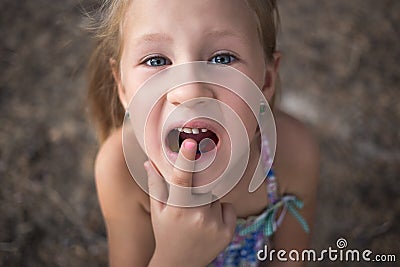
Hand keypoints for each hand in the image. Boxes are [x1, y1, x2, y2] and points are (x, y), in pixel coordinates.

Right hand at [145, 139, 236, 265]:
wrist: (179, 264)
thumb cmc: (165, 233)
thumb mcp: (157, 210)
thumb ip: (156, 184)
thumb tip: (150, 161)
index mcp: (177, 209)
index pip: (182, 180)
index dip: (186, 160)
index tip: (190, 143)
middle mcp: (198, 216)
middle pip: (205, 185)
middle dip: (199, 188)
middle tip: (189, 203)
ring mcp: (215, 225)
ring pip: (216, 196)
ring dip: (209, 201)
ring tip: (196, 217)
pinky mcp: (228, 232)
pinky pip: (228, 207)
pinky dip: (221, 211)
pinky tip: (208, 224)